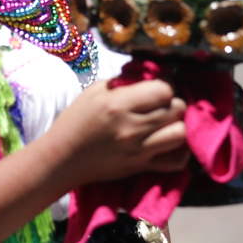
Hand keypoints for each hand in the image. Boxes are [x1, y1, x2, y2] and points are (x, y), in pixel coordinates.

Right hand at [46, 79, 188, 186]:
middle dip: (173, 103)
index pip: (164, 90)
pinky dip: (178, 152)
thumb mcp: (95, 91)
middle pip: (177, 110)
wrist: (63, 158)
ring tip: (166, 123)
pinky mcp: (141, 168)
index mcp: (119, 104)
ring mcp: (139, 150)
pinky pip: (176, 162)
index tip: (157, 88)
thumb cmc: (77, 119)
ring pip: (180, 134)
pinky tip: (168, 143)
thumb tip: (152, 75)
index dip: (165, 86)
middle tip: (163, 104)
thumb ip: (126, 82)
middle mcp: (132, 127)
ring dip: (177, 125)